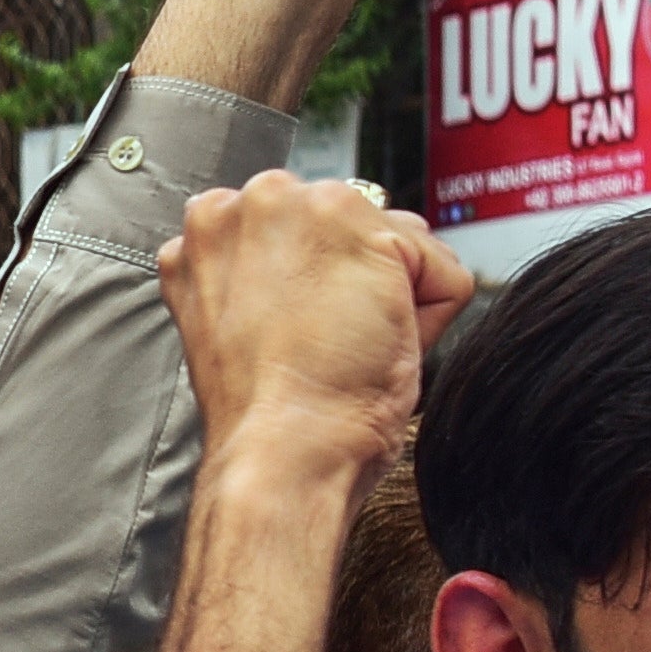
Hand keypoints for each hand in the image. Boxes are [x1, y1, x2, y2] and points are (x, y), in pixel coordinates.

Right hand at [158, 170, 474, 488]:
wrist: (281, 448)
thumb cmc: (265, 412)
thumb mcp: (244, 321)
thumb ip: (268, 272)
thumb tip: (326, 260)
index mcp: (209, 230)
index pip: (305, 233)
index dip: (320, 289)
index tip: (301, 332)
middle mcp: (247, 203)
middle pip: (354, 225)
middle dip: (359, 281)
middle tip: (326, 341)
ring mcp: (304, 205)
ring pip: (401, 242)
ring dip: (395, 296)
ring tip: (350, 345)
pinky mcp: (365, 227)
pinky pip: (441, 270)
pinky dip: (431, 318)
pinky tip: (380, 345)